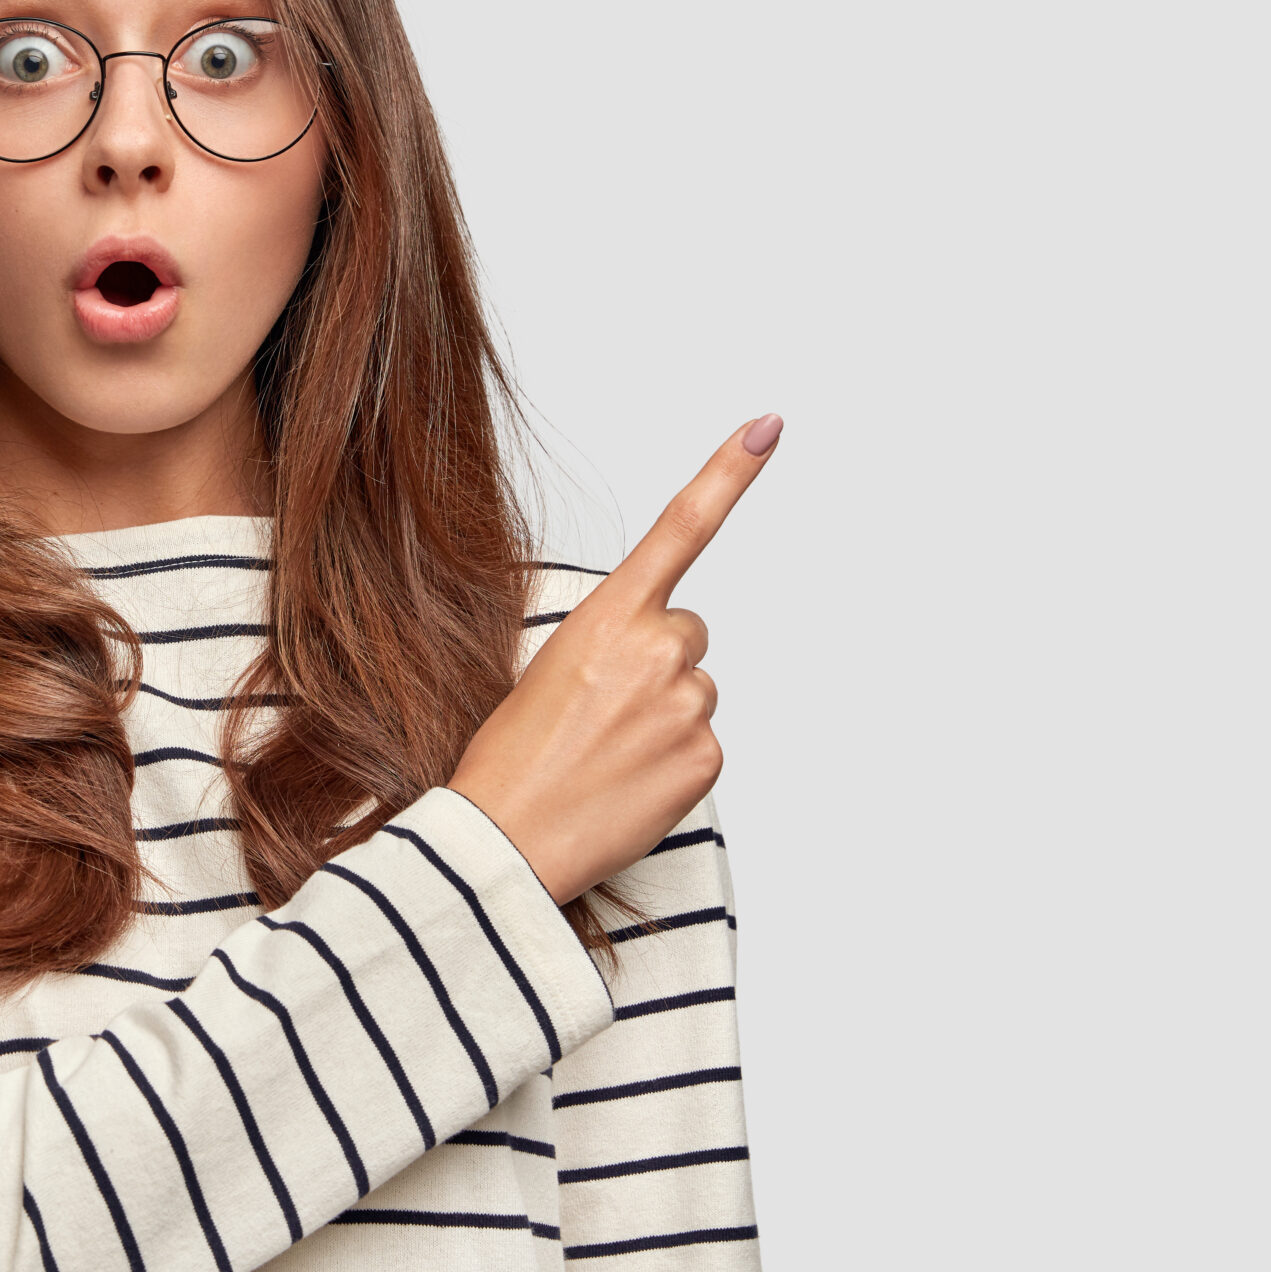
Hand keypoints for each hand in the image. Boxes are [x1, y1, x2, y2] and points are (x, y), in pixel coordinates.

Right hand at [450, 413, 783, 902]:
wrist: (501, 844)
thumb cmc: (509, 761)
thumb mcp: (545, 673)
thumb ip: (612, 646)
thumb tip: (662, 662)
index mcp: (607, 615)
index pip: (681, 528)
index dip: (730, 472)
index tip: (769, 427)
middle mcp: (658, 648)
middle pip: (686, 635)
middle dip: (655, 666)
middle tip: (598, 715)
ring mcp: (688, 704)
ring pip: (695, 693)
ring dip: (661, 718)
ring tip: (605, 756)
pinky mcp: (707, 758)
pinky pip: (703, 746)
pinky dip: (672, 764)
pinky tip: (627, 786)